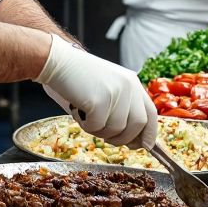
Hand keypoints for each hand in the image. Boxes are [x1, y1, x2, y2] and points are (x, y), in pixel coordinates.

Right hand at [34, 35, 156, 148]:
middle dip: (123, 139)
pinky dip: (85, 126)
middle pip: (138, 125)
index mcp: (132, 82)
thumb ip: (122, 109)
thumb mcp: (107, 87)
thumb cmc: (77, 77)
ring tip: (86, 116)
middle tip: (107, 139)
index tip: (144, 146)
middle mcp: (128, 86)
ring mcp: (115, 93)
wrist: (56, 60)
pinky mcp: (100, 100)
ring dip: (99, 131)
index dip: (149, 133)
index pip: (151, 113)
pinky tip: (78, 111)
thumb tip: (132, 140)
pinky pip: (97, 127)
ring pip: (116, 130)